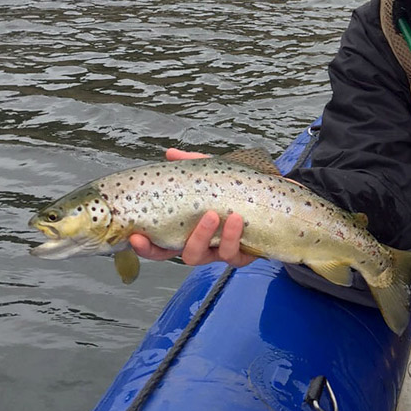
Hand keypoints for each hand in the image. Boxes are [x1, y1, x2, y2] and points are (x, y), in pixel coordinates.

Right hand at [129, 149, 257, 267]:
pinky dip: (233, 238)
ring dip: (206, 236)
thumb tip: (170, 154)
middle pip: (179, 255)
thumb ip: (192, 165)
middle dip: (178, 244)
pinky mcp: (241, 256)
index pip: (158, 244)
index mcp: (186, 230)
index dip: (145, 245)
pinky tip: (238, 220)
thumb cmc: (237, 191)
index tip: (136, 235)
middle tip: (196, 218)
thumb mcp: (215, 174)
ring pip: (203, 257)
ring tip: (216, 215)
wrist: (274, 203)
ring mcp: (219, 252)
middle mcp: (200, 245)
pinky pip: (233, 256)